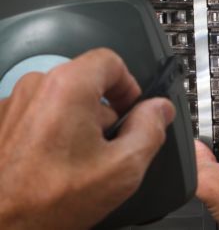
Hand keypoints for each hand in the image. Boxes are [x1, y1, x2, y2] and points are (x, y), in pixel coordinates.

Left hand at [0, 48, 174, 229]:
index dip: (129, 85)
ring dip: (83, 124)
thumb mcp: (122, 167)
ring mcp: (16, 104)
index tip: (132, 110)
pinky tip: (60, 164)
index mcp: (68, 87)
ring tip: (83, 161)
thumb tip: (160, 110)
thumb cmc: (49, 201)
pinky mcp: (5, 122)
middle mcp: (37, 88)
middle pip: (89, 82)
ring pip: (66, 101)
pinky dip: (59, 131)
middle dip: (108, 111)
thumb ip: (150, 129)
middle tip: (111, 146)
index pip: (110, 61)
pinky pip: (44, 114)